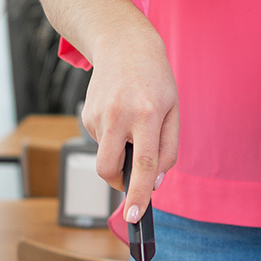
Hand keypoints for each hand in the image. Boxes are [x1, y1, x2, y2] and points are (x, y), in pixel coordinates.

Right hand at [80, 22, 179, 220]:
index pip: (143, 163)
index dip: (138, 193)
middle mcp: (119, 115)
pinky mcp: (87, 114)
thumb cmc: (155, 80)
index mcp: (147, 114)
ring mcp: (99, 114)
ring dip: (119, 152)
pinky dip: (112, 137)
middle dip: (118, 182)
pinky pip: (100, 141)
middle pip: (109, 169)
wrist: (123, 44)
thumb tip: (154, 182)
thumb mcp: (173, 110)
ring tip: (132, 124)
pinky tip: (120, 113)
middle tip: (131, 175)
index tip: (134, 216)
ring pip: (105, 156)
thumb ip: (168, 150)